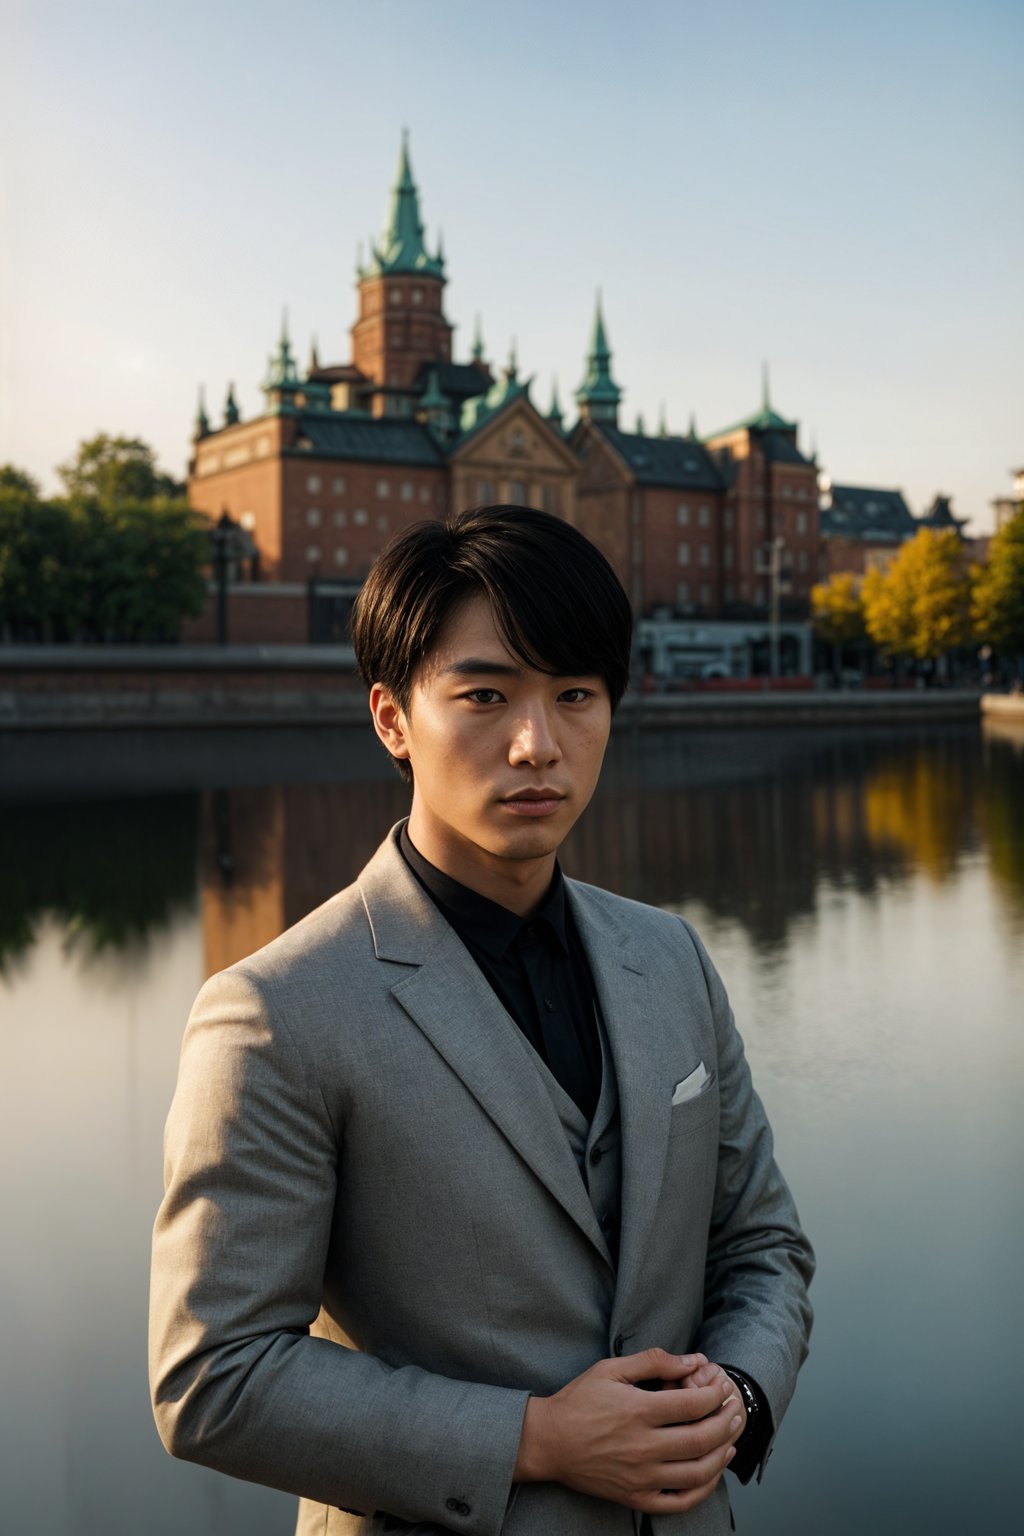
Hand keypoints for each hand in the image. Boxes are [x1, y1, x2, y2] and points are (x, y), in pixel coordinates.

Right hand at [514, 1347, 745, 1515]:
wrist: (548, 1442)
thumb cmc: (578, 1402)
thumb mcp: (610, 1369)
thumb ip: (653, 1361)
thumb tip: (693, 1360)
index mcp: (638, 1411)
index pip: (693, 1405)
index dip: (716, 1395)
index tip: (723, 1387)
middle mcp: (643, 1447)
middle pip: (701, 1439)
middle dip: (727, 1424)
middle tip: (736, 1412)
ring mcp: (641, 1477)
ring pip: (697, 1473)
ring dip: (721, 1456)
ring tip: (730, 1441)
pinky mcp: (636, 1497)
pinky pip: (679, 1503)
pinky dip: (702, 1490)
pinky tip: (711, 1474)